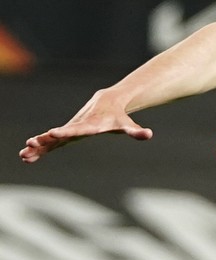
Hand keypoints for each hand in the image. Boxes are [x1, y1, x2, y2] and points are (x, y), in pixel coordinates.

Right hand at [18, 92, 152, 162]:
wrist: (107, 102)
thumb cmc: (117, 117)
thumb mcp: (127, 125)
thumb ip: (136, 131)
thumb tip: (149, 134)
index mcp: (89, 125)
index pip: (76, 130)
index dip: (65, 132)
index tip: (53, 133)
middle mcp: (76, 127)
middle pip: (59, 135)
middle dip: (46, 139)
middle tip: (32, 143)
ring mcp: (69, 130)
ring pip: (51, 140)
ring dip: (38, 146)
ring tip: (24, 155)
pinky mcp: (66, 134)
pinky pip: (51, 143)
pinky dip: (40, 149)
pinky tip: (27, 157)